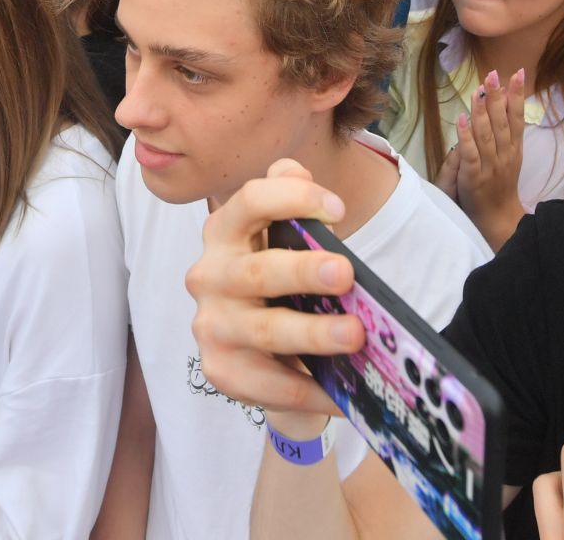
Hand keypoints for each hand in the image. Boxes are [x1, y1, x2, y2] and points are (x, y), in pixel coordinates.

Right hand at [186, 159, 354, 418]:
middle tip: (346, 273)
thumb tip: (294, 171)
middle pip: (258, 271)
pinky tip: (342, 394)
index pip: (249, 201)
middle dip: (303, 271)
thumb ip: (291, 199)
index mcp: (224, 231)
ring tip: (354, 336)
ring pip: (263, 330)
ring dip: (312, 333)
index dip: (293, 199)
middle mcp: (209, 275)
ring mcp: (211, 326)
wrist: (262, 347)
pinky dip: (308, 389)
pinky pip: (269, 384)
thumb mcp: (285, 236)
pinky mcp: (221, 370)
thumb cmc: (280, 279)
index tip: (339, 209)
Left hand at [454, 69, 528, 244]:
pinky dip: (466, 137)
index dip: (518, 95)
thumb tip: (504, 99)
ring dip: (482, 112)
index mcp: (514, 148)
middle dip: (498, 97)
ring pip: (486, 135)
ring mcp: (490, 166)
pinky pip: (470, 154)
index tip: (519, 73)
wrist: (499, 218)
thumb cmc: (501, 184)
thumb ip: (507, 130)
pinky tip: (462, 120)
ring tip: (478, 91)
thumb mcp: (511, 155)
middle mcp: (505, 154)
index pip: (517, 117)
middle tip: (493, 74)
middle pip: (501, 122)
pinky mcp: (474, 177)